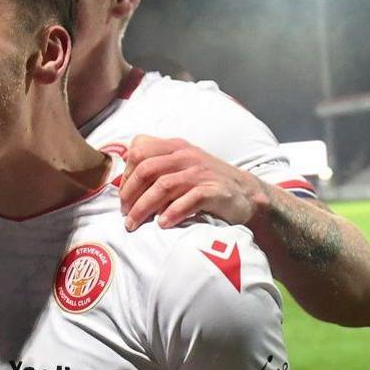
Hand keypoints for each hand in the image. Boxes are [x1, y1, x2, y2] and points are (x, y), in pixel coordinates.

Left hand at [119, 135, 270, 230]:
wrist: (246, 193)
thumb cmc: (205, 181)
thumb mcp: (180, 166)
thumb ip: (155, 167)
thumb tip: (124, 185)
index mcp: (174, 146)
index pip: (139, 151)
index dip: (126, 174)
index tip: (123, 196)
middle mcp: (186, 155)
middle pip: (147, 169)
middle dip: (130, 193)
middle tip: (124, 214)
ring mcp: (201, 172)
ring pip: (163, 186)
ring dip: (144, 207)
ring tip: (134, 223)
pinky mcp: (214, 190)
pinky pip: (188, 200)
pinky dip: (172, 212)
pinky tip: (162, 224)